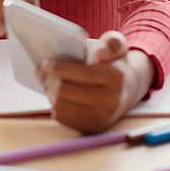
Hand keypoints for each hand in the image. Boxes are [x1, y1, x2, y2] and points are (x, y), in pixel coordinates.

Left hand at [40, 31, 155, 132]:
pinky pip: (63, 118)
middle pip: (67, 91)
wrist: (127, 91)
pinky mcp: (92, 127)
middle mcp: (111, 100)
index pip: (84, 73)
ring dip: (49, 92)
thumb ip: (111, 43)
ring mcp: (102, 117)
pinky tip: (56, 94)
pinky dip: (54, 105)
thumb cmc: (115, 64)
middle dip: (50, 79)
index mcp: (117, 77)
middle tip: (42, 71)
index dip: (61, 68)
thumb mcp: (118, 46)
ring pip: (61, 106)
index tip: (46, 63)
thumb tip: (101, 52)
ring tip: (48, 81)